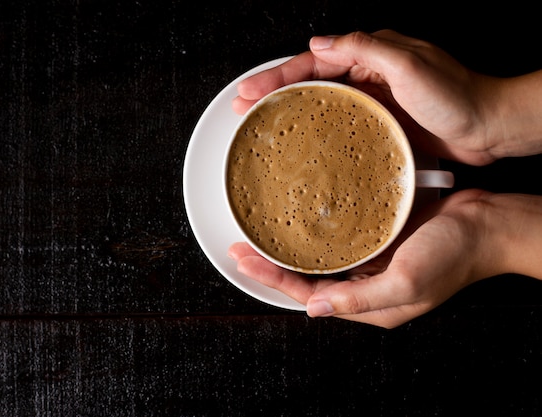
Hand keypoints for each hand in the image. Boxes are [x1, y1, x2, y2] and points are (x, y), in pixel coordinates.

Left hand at [228, 189, 510, 328]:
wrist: (487, 223)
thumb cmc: (455, 254)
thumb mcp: (406, 284)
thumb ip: (359, 298)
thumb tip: (314, 309)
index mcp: (369, 303)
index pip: (307, 295)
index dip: (273, 279)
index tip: (244, 261)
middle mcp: (364, 283)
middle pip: (306, 277)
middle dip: (270, 265)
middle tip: (239, 247)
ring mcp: (369, 259)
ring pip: (317, 257)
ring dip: (288, 246)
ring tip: (257, 234)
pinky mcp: (377, 236)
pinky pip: (337, 237)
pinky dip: (314, 230)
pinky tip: (298, 217)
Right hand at [232, 30, 501, 165]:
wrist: (488, 128)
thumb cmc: (457, 96)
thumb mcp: (409, 64)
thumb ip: (364, 48)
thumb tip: (320, 41)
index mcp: (370, 55)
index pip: (313, 61)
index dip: (278, 74)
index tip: (250, 88)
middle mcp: (367, 76)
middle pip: (309, 81)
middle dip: (274, 92)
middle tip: (243, 106)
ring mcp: (371, 102)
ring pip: (319, 103)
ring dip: (289, 111)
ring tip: (260, 124)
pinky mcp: (378, 125)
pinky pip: (338, 125)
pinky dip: (314, 131)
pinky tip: (300, 143)